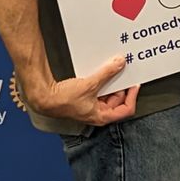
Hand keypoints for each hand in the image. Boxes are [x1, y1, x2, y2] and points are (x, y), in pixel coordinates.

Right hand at [21, 55, 140, 125]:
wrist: (45, 97)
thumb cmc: (64, 100)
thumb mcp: (90, 85)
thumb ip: (107, 74)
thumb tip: (120, 64)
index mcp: (102, 117)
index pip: (125, 110)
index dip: (132, 97)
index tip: (135, 84)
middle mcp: (98, 113)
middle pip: (118, 100)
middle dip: (121, 87)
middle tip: (125, 73)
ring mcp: (91, 106)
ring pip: (108, 94)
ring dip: (112, 83)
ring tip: (114, 70)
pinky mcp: (85, 98)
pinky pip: (99, 89)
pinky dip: (103, 81)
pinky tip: (102, 72)